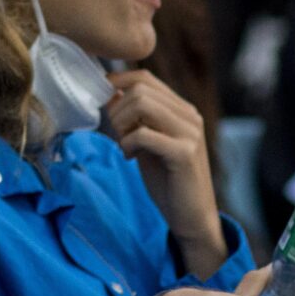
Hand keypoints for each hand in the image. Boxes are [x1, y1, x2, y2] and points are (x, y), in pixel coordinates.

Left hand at [104, 70, 223, 274]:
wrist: (192, 217)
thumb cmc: (169, 180)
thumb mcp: (148, 142)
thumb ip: (136, 118)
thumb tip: (111, 92)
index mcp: (182, 110)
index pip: (145, 78)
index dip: (117, 80)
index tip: (102, 98)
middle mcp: (189, 116)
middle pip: (140, 88)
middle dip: (117, 109)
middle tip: (117, 134)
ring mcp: (190, 133)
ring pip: (142, 103)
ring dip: (122, 123)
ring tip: (125, 144)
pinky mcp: (184, 153)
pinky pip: (143, 133)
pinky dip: (127, 143)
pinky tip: (130, 157)